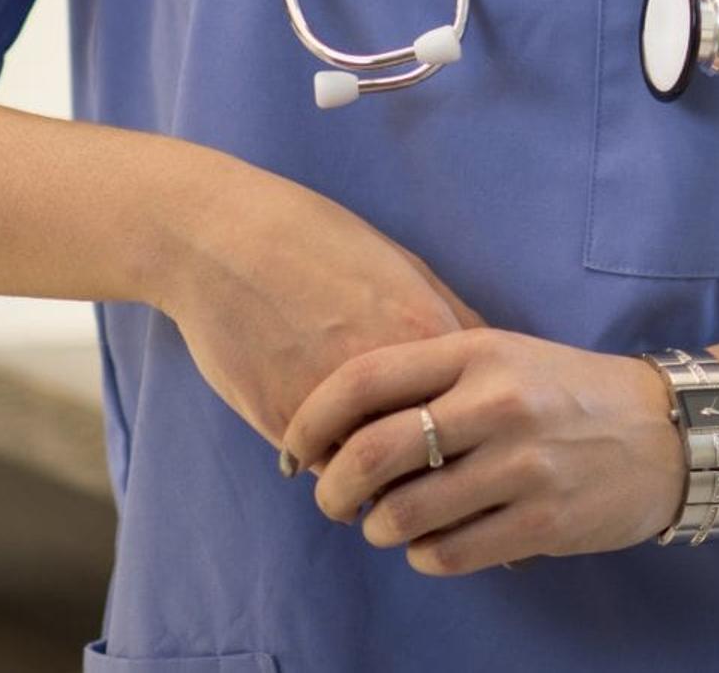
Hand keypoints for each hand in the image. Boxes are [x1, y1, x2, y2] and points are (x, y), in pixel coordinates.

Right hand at [147, 161, 484, 464]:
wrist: (222, 240)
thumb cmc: (320, 243)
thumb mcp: (405, 266)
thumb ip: (453, 318)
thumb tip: (496, 367)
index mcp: (429, 334)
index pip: (479, 413)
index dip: (476, 430)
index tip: (469, 437)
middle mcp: (390, 379)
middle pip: (434, 454)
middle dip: (433, 466)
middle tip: (425, 463)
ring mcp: (336, 408)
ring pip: (380, 475)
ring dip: (381, 477)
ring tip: (379, 462)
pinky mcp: (284, 425)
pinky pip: (327, 467)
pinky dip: (333, 465)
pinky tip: (331, 445)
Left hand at [282, 330, 686, 574]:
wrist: (671, 429)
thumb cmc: (568, 391)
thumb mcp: (504, 356)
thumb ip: (430, 378)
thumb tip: (337, 426)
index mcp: (480, 351)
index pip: (363, 380)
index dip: (310, 420)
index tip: (296, 450)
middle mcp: (498, 403)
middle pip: (370, 454)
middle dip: (332, 490)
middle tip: (333, 501)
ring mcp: (523, 465)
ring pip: (401, 517)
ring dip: (379, 530)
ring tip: (391, 523)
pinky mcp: (543, 521)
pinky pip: (446, 555)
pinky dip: (425, 556)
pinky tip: (438, 541)